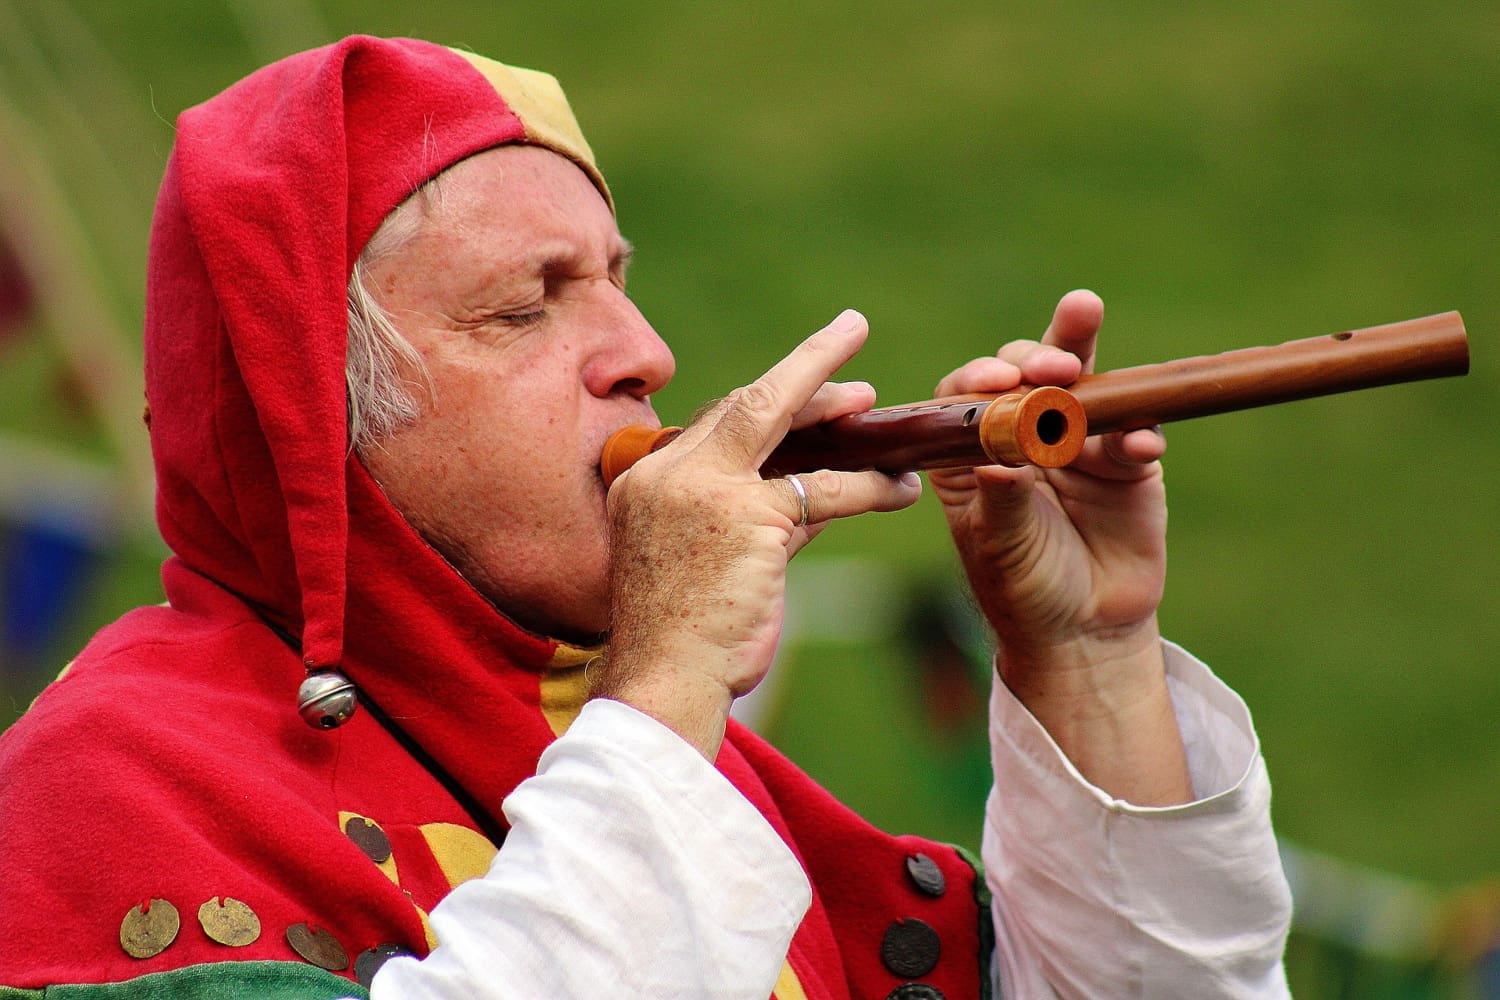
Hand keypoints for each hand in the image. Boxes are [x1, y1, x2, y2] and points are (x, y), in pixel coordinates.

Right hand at [599, 310, 921, 757]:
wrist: (664, 683)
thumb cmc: (682, 637)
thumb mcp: (709, 563)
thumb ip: (755, 518)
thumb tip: (813, 491)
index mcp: (644, 479)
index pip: (712, 423)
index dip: (761, 399)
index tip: (797, 382)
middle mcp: (668, 473)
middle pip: (743, 403)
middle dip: (803, 375)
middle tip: (852, 358)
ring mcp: (705, 490)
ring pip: (784, 427)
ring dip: (840, 412)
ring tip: (881, 409)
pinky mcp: (747, 518)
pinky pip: (823, 488)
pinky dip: (868, 485)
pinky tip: (900, 489)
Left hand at [930, 290, 1189, 802]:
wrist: (1083, 630)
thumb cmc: (1022, 588)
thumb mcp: (1000, 548)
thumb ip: (1001, 501)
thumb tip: (995, 461)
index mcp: (974, 451)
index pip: (969, 397)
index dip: (980, 378)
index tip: (995, 380)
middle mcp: (1024, 434)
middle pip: (1027, 373)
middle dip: (1036, 353)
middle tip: (1052, 360)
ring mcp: (1078, 442)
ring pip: (1083, 384)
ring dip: (1083, 351)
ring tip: (1083, 314)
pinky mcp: (1127, 462)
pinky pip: (1136, 433)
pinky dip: (1139, 432)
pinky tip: (1139, 443)